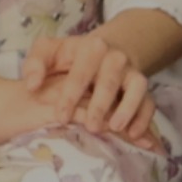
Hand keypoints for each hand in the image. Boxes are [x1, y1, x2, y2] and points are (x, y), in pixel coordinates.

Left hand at [18, 21, 164, 148]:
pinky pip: (150, 101)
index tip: (60, 116)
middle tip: (91, 127)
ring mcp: (132, 71)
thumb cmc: (72, 57)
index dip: (70, 95)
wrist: (107, 49)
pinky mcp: (143, 86)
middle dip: (100, 105)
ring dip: (127, 109)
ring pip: (136, 88)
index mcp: (91, 47)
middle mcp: (115, 57)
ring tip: (115, 128)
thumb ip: (35, 64)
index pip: (80, 73)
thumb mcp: (50, 51)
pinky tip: (133, 134)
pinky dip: (144, 117)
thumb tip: (31, 86)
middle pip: (109, 82)